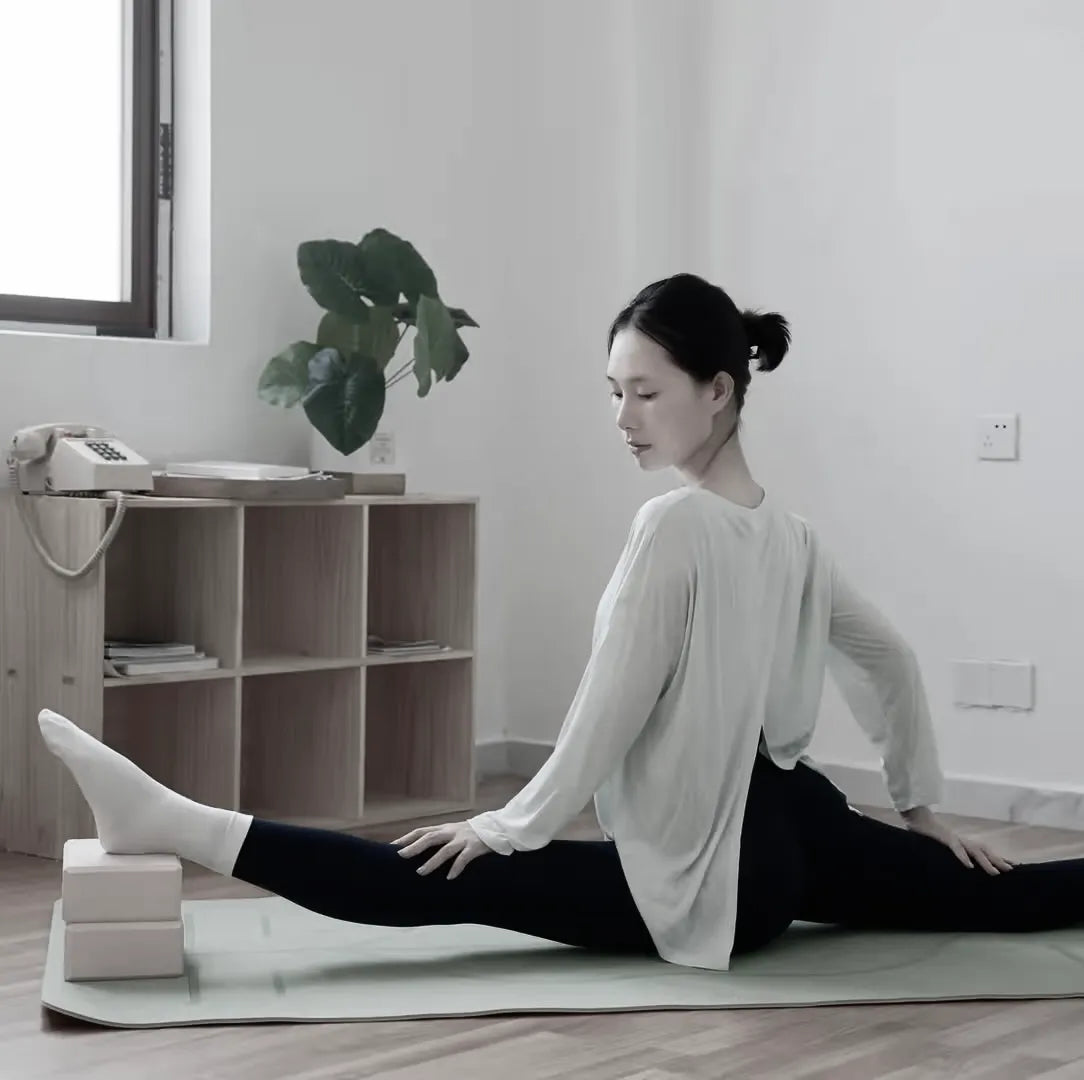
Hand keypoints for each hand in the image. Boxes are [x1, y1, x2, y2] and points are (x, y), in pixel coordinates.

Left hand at [392, 820, 491, 879]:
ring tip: (421, 872)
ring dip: (432, 861)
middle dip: (415, 847)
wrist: (495, 828)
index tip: (392, 847)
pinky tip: (450, 878)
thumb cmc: (469, 833)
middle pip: (430, 838)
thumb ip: (438, 838)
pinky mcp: (475, 847)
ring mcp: (463, 839)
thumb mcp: (452, 832)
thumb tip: (417, 849)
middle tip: (401, 856)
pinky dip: (456, 868)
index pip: (421, 831)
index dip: (407, 838)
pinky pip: (464, 858)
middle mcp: (451, 832)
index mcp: (444, 829)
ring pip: (445, 850)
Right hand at [901, 807, 1016, 874]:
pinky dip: (963, 856)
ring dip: (984, 861)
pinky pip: (955, 848)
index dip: (997, 857)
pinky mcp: (943, 837)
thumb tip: (962, 863)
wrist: (915, 815)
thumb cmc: (926, 831)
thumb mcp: (941, 844)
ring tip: (995, 872)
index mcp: (962, 842)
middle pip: (983, 849)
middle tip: (1011, 869)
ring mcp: (953, 838)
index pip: (983, 849)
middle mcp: (961, 839)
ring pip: (973, 850)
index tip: (1012, 865)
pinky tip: (969, 865)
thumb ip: (952, 850)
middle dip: (997, 859)